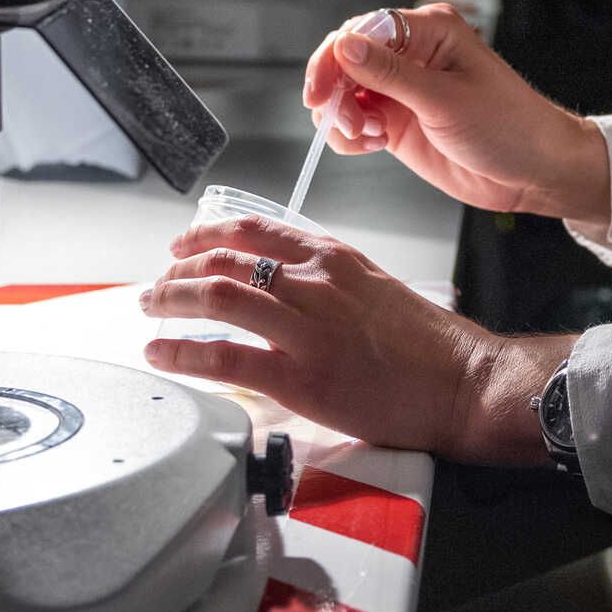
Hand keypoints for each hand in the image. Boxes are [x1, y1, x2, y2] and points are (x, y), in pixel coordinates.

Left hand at [141, 211, 568, 464]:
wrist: (461, 382)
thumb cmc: (426, 345)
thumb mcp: (374, 287)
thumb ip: (326, 283)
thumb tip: (282, 290)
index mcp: (332, 258)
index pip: (254, 228)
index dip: (207, 234)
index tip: (183, 245)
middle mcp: (314, 282)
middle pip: (225, 258)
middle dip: (179, 269)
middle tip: (156, 284)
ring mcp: (306, 327)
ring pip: (218, 295)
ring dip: (171, 300)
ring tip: (150, 310)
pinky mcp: (301, 375)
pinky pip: (225, 356)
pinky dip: (183, 351)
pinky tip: (162, 353)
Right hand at [304, 2, 610, 225]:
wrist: (534, 171)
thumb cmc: (510, 126)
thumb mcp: (445, 100)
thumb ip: (390, 74)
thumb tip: (344, 46)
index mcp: (429, 31)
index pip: (362, 30)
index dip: (333, 59)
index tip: (319, 92)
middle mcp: (412, 55)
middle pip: (346, 60)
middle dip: (334, 91)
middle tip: (338, 120)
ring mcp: (403, 89)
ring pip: (346, 93)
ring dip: (342, 117)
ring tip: (367, 136)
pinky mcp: (399, 121)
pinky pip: (356, 122)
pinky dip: (351, 136)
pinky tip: (372, 145)